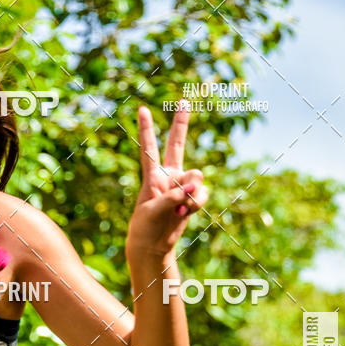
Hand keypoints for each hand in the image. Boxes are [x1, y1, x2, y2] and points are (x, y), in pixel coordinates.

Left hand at [126, 103, 208, 257]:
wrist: (153, 245)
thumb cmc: (146, 226)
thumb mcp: (153, 210)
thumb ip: (173, 194)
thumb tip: (195, 184)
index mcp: (152, 175)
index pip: (149, 148)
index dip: (146, 128)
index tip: (142, 109)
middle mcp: (168, 175)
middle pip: (176, 144)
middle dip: (181, 123)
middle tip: (184, 101)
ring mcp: (181, 185)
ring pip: (196, 178)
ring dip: (191, 193)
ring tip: (179, 209)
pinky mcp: (192, 197)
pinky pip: (202, 194)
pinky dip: (196, 203)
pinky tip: (185, 212)